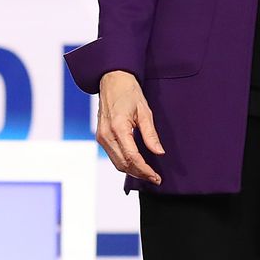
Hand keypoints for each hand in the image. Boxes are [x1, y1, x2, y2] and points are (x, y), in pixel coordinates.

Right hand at [96, 70, 163, 184]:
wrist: (112, 80)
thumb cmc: (129, 92)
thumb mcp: (145, 111)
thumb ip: (150, 134)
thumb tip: (159, 152)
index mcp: (118, 127)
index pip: (132, 157)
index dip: (145, 170)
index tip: (157, 177)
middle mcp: (106, 135)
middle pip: (123, 164)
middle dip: (140, 174)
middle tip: (155, 179)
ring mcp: (101, 136)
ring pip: (117, 163)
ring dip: (132, 171)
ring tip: (148, 174)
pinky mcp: (100, 137)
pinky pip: (113, 156)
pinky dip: (124, 163)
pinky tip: (136, 164)